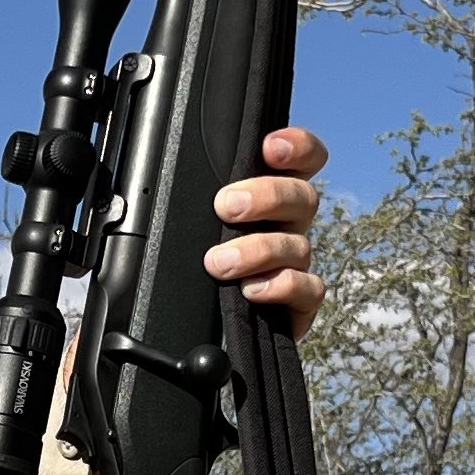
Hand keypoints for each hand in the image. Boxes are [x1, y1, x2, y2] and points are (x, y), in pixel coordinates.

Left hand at [204, 125, 329, 335]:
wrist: (202, 327)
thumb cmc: (196, 270)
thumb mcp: (189, 227)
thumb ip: (191, 203)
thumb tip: (164, 182)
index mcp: (267, 199)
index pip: (301, 161)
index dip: (297, 148)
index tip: (270, 147)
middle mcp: (287, 226)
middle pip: (302, 197)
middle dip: (266, 196)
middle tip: (226, 206)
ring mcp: (295, 265)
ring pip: (299, 244)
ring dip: (258, 249)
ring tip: (219, 263)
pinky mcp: (300, 303)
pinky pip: (310, 288)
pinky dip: (282, 285)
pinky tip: (252, 290)